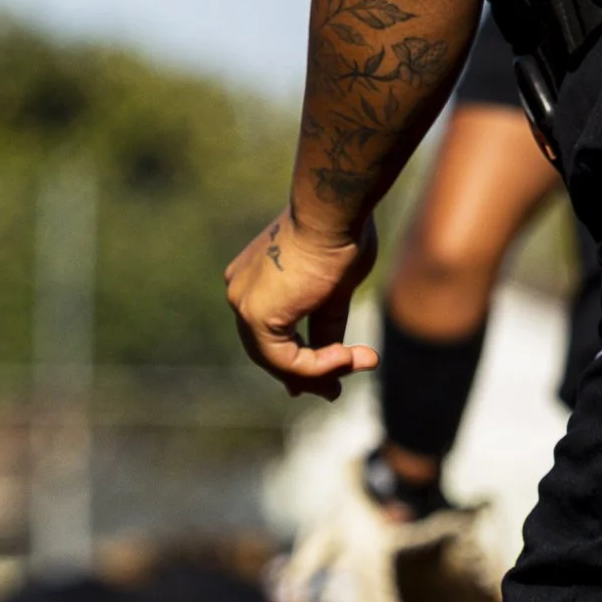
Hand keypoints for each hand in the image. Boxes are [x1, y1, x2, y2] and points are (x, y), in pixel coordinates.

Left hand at [224, 206, 376, 396]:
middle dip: (306, 374)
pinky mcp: (256, 315)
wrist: (334, 210)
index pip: (270, 334)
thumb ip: (325, 325)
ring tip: (361, 362)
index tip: (330, 373)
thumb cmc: (340, 235)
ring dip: (320, 371)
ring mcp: (243, 304)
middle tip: (335, 391)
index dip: (299, 360)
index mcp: (252, 282)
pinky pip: (285, 359)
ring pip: (277, 360)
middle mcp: (240, 293)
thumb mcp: (334, 290)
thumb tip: (336, 359)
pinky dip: (317, 365)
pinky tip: (347, 357)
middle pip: (268, 351)